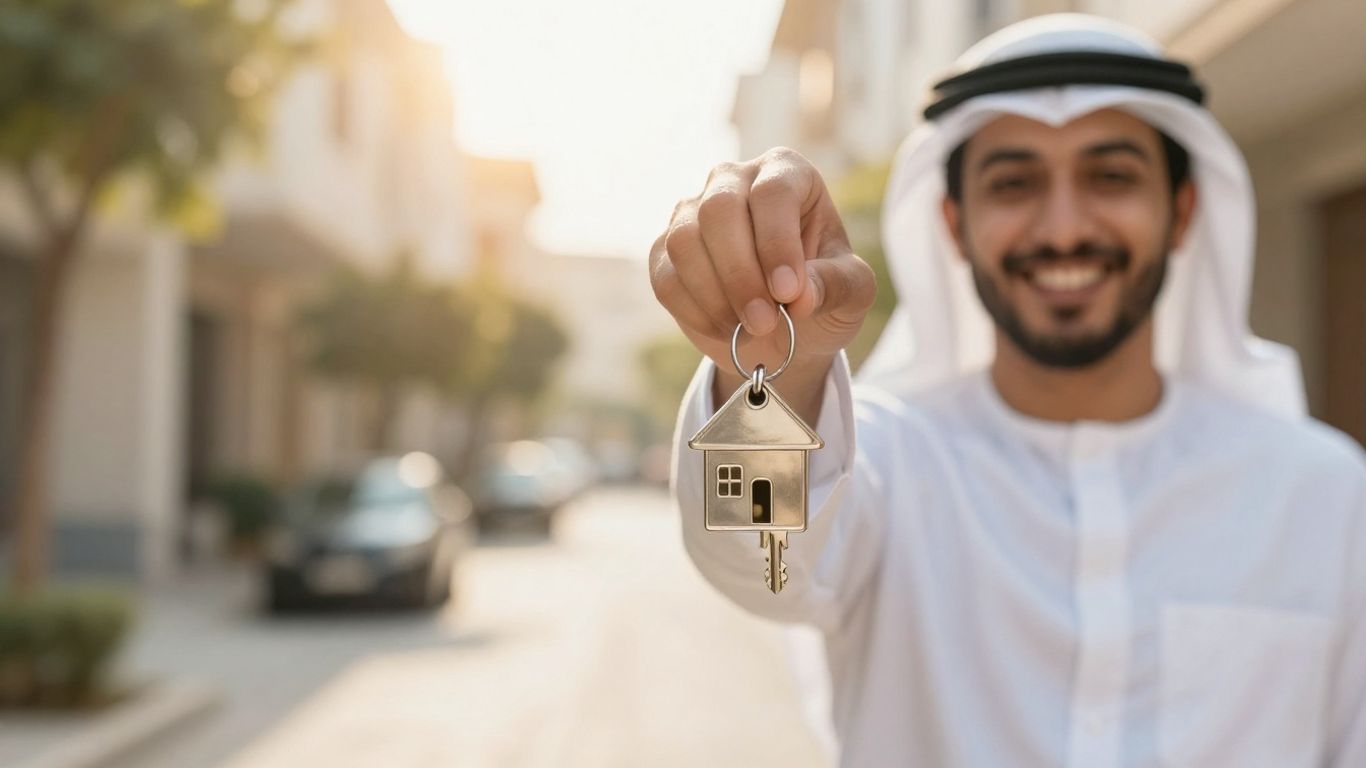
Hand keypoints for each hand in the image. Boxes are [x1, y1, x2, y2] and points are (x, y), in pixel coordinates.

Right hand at [649, 147, 876, 379]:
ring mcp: (692, 212)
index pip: (772, 194)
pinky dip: (694, 311)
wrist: (785, 325)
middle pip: (719, 210)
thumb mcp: (852, 291)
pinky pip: (666, 277)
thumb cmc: (823, 293)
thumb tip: (801, 295)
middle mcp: (734, 180)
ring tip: (749, 330)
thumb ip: (836, 285)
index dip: (777, 244)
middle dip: (740, 275)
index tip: (788, 293)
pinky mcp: (665, 250)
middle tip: (765, 322)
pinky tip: (725, 330)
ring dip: (715, 296)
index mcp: (786, 173)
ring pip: (685, 242)